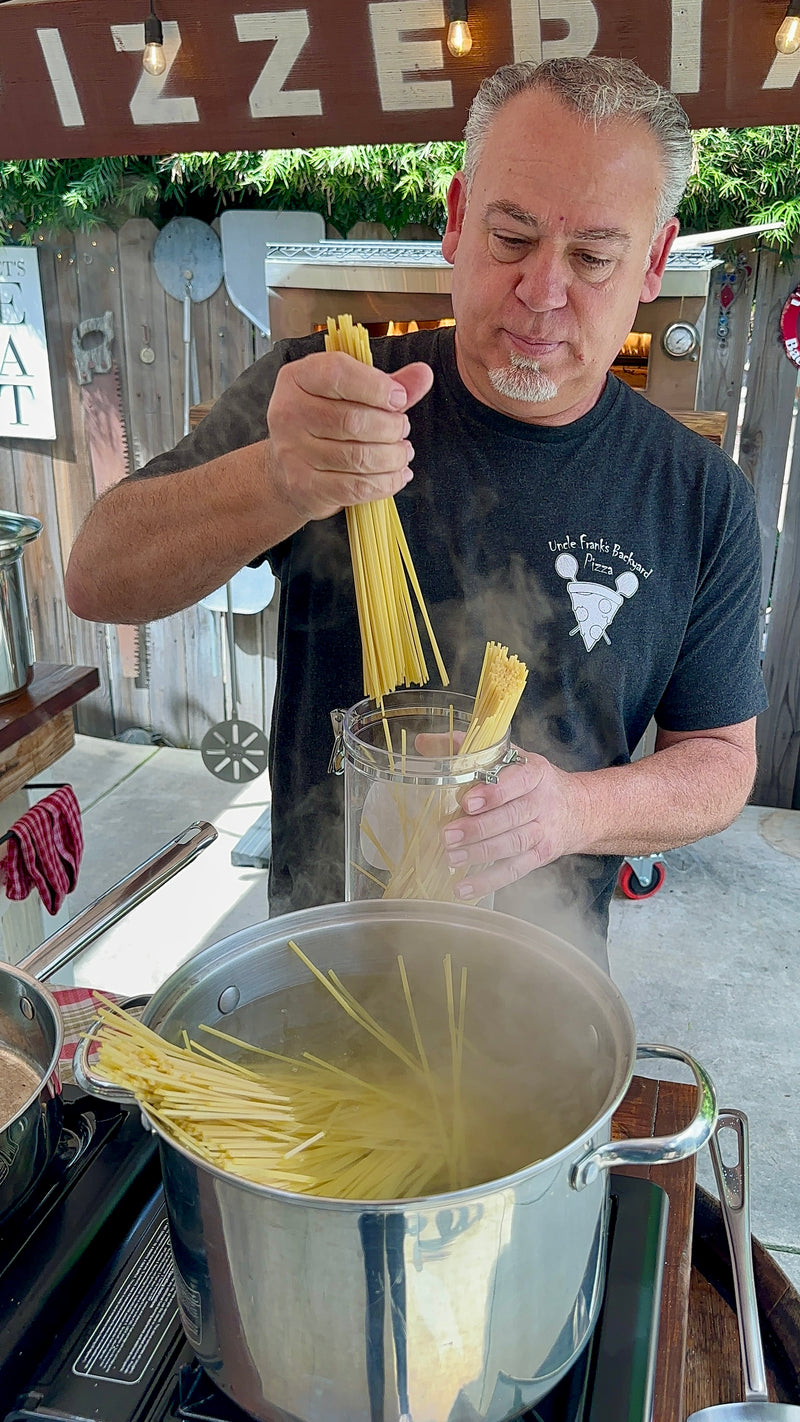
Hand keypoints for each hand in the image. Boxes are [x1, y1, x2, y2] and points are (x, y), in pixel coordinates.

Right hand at [265, 351, 433, 522]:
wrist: (286, 470)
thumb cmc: (324, 424)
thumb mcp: (350, 394)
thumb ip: (386, 384)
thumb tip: (423, 375)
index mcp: (299, 378)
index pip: (338, 373)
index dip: (377, 386)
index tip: (399, 399)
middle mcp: (289, 412)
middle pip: (353, 420)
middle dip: (391, 427)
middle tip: (403, 430)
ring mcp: (293, 452)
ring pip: (358, 456)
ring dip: (393, 457)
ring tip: (403, 453)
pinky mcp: (304, 486)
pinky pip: (356, 487)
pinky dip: (386, 482)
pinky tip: (397, 475)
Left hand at [441, 750, 589, 899]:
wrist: (579, 809)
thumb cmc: (531, 780)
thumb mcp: (508, 757)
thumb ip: (467, 749)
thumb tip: (423, 742)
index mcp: (535, 772)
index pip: (517, 780)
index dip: (494, 792)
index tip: (468, 801)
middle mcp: (543, 801)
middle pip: (513, 817)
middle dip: (480, 828)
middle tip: (448, 835)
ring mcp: (543, 831)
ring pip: (513, 844)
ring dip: (481, 853)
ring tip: (451, 858)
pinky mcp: (540, 856)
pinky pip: (514, 870)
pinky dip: (488, 881)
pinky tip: (463, 888)